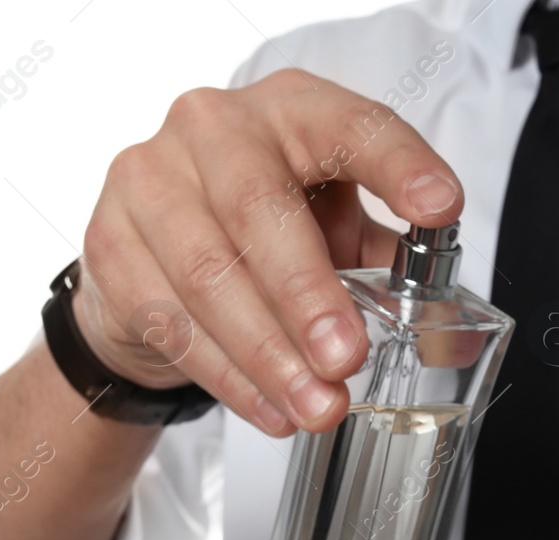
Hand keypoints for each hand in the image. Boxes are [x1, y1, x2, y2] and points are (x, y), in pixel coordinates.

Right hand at [74, 70, 463, 435]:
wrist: (154, 261)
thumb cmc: (261, 233)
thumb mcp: (332, 230)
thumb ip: (387, 264)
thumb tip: (448, 330)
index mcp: (289, 111)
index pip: (347, 123)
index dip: (396, 164)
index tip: (438, 207)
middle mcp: (214, 128)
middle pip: (257, 208)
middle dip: (307, 295)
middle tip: (347, 358)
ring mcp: (149, 180)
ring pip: (208, 276)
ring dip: (268, 354)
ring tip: (315, 406)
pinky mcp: (110, 243)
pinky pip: (170, 320)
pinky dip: (228, 376)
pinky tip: (269, 409)